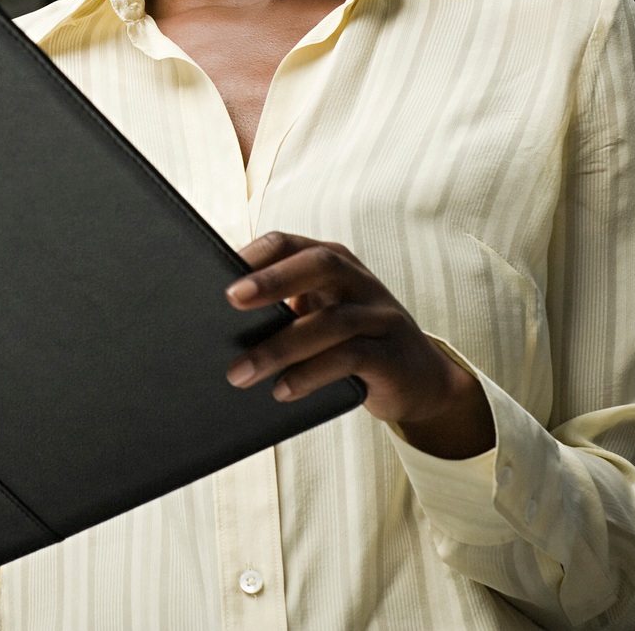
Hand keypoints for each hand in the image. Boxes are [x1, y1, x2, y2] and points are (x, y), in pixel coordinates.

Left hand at [223, 232, 492, 459]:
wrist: (420, 380)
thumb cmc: (351, 342)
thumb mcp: (319, 317)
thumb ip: (283, 310)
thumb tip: (214, 325)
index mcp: (333, 263)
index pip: (292, 243)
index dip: (259, 253)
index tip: (220, 269)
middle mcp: (359, 281)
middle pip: (318, 265)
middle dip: (273, 279)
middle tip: (230, 299)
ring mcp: (380, 316)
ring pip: (331, 321)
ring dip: (280, 347)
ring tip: (239, 373)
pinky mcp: (391, 356)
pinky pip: (350, 358)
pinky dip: (311, 374)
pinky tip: (282, 390)